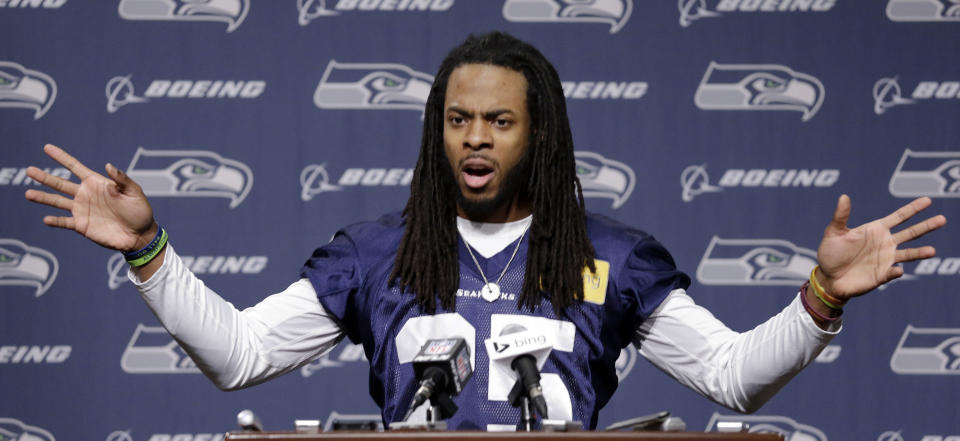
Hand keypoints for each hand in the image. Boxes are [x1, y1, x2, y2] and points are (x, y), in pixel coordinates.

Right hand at [24, 144, 156, 251]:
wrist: (140, 235)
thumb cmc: (139, 211)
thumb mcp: (134, 192)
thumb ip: (121, 179)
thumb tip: (108, 166)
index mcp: (96, 183)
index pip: (75, 167)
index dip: (61, 157)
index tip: (47, 147)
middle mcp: (85, 195)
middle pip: (60, 183)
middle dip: (44, 177)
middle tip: (29, 170)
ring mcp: (82, 210)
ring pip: (57, 202)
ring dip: (43, 198)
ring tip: (28, 194)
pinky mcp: (82, 226)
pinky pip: (65, 222)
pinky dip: (55, 221)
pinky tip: (46, 218)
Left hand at [816, 194, 945, 300]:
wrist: (828, 278)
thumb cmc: (831, 253)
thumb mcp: (833, 233)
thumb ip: (840, 216)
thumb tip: (844, 196)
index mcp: (876, 230)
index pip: (898, 217)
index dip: (912, 209)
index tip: (927, 200)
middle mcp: (885, 243)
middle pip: (910, 233)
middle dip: (926, 226)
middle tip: (942, 219)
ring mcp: (886, 260)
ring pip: (909, 254)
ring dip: (920, 253)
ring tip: (932, 251)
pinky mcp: (882, 275)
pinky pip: (893, 272)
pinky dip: (896, 271)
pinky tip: (898, 269)